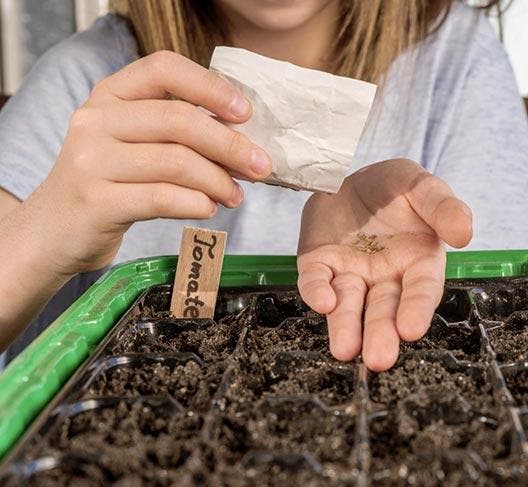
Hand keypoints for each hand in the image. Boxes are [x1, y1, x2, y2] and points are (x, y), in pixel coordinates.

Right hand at [28, 50, 271, 275]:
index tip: (245, 114)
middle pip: (179, 121)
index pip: (165, 68)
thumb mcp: (134, 142)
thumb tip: (246, 142)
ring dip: (218, 180)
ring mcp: (91, 160)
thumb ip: (177, 132)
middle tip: (261, 167)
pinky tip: (209, 208)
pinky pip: (161, 198)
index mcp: (111, 94)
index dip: (211, 88)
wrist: (55, 229)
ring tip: (236, 195)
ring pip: (175, 162)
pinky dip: (195, 203)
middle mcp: (97, 120)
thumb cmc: (110, 182)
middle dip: (230, 145)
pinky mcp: (96, 202)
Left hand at [297, 159, 471, 370]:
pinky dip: (317, 291)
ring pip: (349, 305)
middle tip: (379, 359)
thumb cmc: (396, 188)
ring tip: (345, 350)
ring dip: (346, 327)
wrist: (352, 175)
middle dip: (381, 333)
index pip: (421, 290)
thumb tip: (464, 234)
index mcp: (418, 262)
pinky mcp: (318, 264)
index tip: (412, 329)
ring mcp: (350, 274)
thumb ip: (444, 207)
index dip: (416, 309)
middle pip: (383, 309)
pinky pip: (316, 281)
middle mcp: (385, 277)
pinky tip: (322, 301)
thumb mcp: (423, 187)